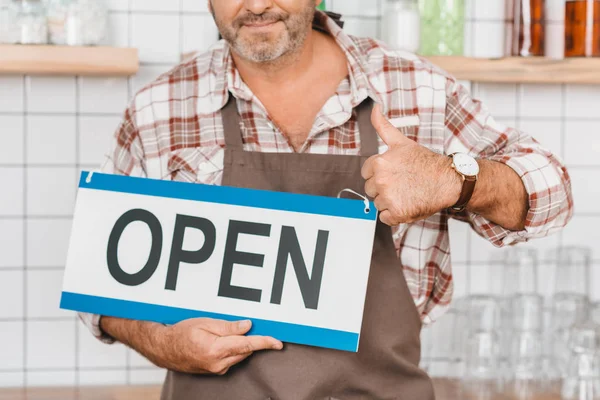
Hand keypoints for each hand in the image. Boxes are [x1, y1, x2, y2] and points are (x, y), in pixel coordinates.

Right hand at [150, 318, 282, 374]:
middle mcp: (219, 363)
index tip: (278, 342)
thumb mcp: (205, 323)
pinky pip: (232, 358)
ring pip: (240, 354)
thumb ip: (228, 327)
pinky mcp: (216, 370)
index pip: (248, 345)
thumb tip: (248, 326)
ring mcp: (218, 369)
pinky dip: (235, 348)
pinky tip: (227, 340)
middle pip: (246, 350)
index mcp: (217, 350)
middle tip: (256, 325)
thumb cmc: (182, 333)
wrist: (165, 349)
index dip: (265, 343)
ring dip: (243, 343)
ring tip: (234, 331)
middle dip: (253, 338)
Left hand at [361, 104, 460, 225]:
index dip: (380, 174)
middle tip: (403, 183)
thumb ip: (382, 126)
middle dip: (384, 188)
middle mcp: (381, 180)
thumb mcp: (401, 142)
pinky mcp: (397, 214)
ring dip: (390, 201)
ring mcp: (388, 198)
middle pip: (371, 189)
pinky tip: (407, 204)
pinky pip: (385, 218)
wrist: (449, 181)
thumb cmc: (426, 162)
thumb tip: (373, 107)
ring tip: (407, 192)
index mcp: (379, 162)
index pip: (366, 173)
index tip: (395, 173)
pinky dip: (395, 215)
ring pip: (378, 204)